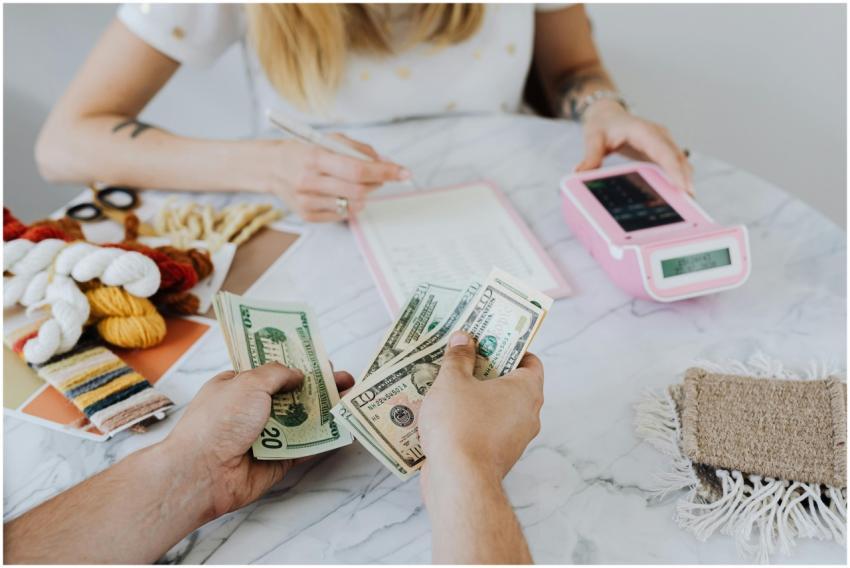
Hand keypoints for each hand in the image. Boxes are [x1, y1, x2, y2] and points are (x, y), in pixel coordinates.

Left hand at [161, 363, 354, 518]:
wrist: (203, 472)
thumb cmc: (218, 422)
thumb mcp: (248, 383)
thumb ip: (277, 374)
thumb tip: (298, 374)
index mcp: (239, 386)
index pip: (272, 372)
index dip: (296, 364)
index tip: (320, 360)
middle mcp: (252, 410)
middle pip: (292, 395)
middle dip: (319, 386)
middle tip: (344, 379)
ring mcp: (266, 436)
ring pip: (302, 420)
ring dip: (326, 411)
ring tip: (351, 398)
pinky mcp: (277, 460)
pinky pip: (305, 447)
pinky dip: (323, 438)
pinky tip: (343, 428)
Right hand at [250, 134, 409, 221]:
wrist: (272, 167)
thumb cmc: (305, 151)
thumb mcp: (328, 140)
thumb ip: (358, 149)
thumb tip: (385, 162)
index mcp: (314, 157)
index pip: (357, 169)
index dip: (384, 172)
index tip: (404, 173)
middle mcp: (309, 181)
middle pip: (358, 190)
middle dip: (377, 184)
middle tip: (381, 177)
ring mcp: (307, 202)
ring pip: (353, 205)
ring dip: (364, 195)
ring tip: (355, 183)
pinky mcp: (307, 216)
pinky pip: (342, 214)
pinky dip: (349, 204)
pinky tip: (339, 193)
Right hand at [418, 332, 543, 487]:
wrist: (459, 482)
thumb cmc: (460, 425)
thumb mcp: (452, 382)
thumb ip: (458, 357)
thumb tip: (463, 339)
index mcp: (526, 390)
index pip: (530, 360)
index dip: (510, 347)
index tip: (488, 340)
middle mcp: (528, 414)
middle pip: (511, 383)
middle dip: (487, 370)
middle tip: (462, 357)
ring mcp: (515, 439)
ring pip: (497, 408)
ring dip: (476, 397)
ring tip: (447, 384)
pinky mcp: (497, 457)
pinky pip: (486, 430)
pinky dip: (471, 420)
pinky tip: (445, 414)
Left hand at [576, 100, 693, 194]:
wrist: (607, 115)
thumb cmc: (602, 125)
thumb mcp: (593, 138)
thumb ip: (590, 156)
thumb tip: (580, 173)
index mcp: (643, 131)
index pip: (663, 151)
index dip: (674, 169)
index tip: (682, 186)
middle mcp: (658, 135)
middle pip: (677, 157)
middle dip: (685, 178)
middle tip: (690, 201)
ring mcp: (663, 142)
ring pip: (680, 161)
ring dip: (685, 179)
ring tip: (689, 202)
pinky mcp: (662, 150)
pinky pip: (675, 164)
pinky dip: (679, 178)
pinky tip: (679, 196)